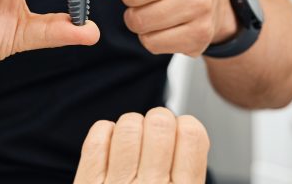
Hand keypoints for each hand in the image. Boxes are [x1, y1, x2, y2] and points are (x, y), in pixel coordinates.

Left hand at [73, 108, 209, 183]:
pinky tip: (111, 151)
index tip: (177, 137)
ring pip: (129, 124)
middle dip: (157, 122)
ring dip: (131, 128)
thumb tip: (187, 131)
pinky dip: (105, 135)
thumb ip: (188, 170)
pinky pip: (99, 136)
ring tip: (131, 147)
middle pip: (160, 121)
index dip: (184, 127)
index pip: (192, 133)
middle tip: (152, 140)